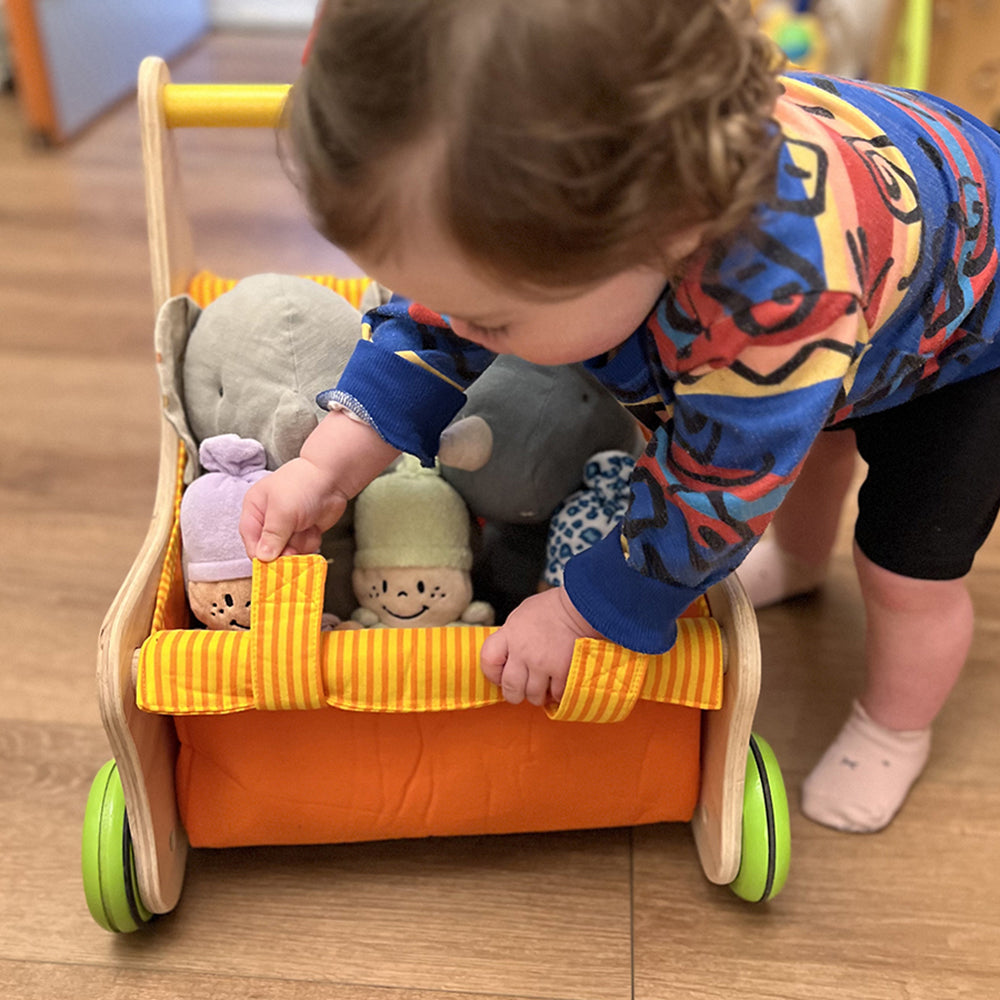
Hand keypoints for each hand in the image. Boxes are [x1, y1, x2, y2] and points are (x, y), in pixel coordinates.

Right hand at [239, 456, 346, 560]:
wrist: (333, 478)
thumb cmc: (303, 486)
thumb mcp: (283, 511)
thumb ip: (272, 535)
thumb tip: (262, 558)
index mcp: (255, 509)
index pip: (250, 539)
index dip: (259, 554)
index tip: (270, 566)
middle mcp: (269, 520)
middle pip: (269, 549)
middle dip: (283, 552)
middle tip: (294, 550)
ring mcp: (287, 527)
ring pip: (288, 551)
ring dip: (299, 546)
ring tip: (306, 530)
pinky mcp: (303, 532)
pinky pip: (302, 549)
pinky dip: (310, 543)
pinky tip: (314, 530)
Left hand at [480, 587, 602, 705]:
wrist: (582, 606)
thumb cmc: (553, 608)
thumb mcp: (521, 616)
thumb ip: (511, 636)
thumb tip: (507, 656)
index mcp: (510, 634)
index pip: (488, 661)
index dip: (492, 673)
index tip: (500, 675)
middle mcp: (523, 651)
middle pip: (510, 687)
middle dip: (515, 693)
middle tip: (522, 689)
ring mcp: (543, 663)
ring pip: (533, 696)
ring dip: (538, 695)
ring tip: (544, 685)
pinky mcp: (563, 671)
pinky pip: (556, 695)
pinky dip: (558, 693)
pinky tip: (559, 683)